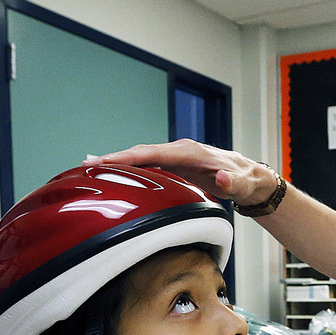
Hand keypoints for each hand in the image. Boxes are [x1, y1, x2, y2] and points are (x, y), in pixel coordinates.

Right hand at [86, 139, 277, 206]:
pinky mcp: (172, 165)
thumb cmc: (245, 180)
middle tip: (86, 166)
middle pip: (141, 152)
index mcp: (190, 152)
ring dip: (116, 162)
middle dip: (114, 157)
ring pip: (140, 158)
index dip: (129, 156)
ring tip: (88, 169)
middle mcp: (179, 150)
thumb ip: (234, 183)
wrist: (249, 177)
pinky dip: (127, 167)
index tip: (106, 161)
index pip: (154, 152)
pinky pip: (146, 164)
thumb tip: (222, 177)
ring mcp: (174, 157)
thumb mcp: (243, 184)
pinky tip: (110, 173)